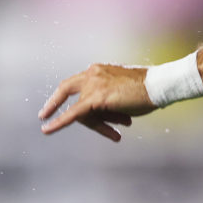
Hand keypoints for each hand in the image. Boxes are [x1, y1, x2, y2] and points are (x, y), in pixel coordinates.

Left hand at [39, 63, 156, 141]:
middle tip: (43, 116)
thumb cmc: (147, 90)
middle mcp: (92, 74)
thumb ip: (107, 99)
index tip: (56, 101)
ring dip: (99, 125)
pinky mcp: (95, 99)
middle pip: (70, 93)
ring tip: (117, 133)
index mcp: (99, 69)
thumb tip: (102, 116)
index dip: (63, 93)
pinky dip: (58, 122)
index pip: (77, 84)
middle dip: (54, 104)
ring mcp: (92, 85)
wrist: (159, 86)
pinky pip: (73, 115)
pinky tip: (47, 129)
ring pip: (83, 112)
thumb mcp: (121, 92)